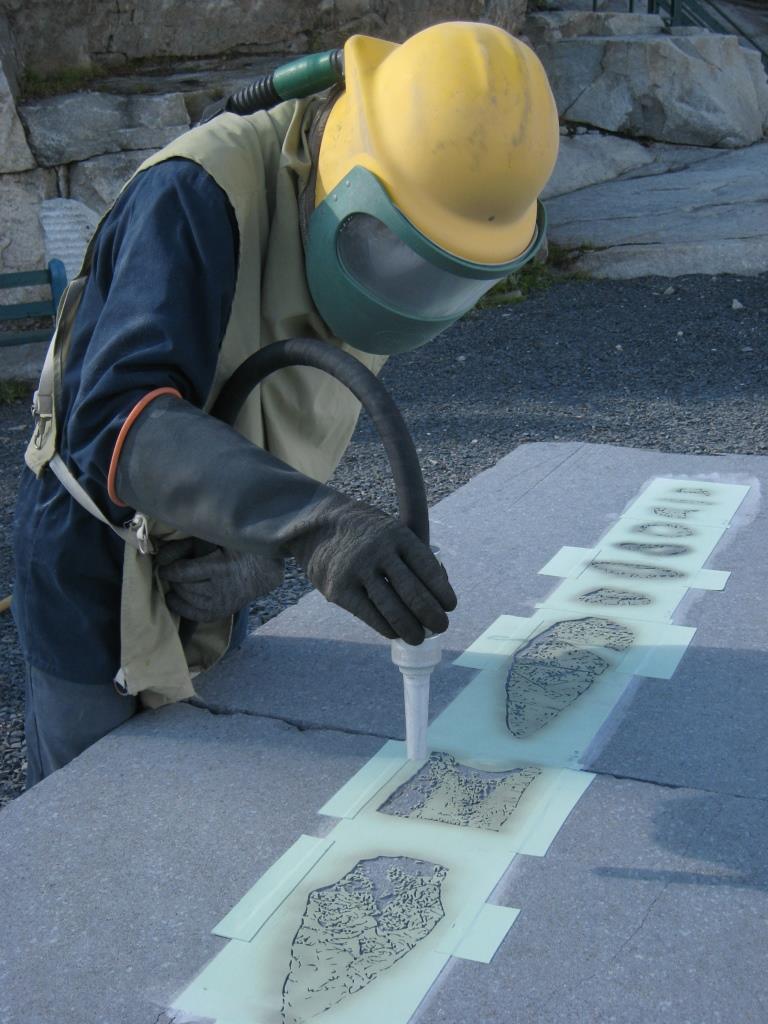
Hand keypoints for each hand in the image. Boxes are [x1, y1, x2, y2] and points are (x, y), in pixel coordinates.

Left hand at [156, 539, 283, 621]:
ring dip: (177, 590)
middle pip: (183, 586)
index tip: (163, 565)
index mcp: (220, 567)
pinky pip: (192, 614)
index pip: (183, 572)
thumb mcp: (218, 540)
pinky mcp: (220, 613)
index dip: (168, 569)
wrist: (261, 573)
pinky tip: (174, 597)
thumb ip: (191, 542)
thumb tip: (162, 553)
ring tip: (176, 581)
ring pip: (186, 600)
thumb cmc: (236, 551)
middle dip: (173, 579)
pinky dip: (179, 606)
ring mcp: (220, 604)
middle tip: (171, 571)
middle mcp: (220, 589)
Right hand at [287, 495, 456, 644]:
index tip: (450, 607)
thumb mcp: (390, 530)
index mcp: (399, 535)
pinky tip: (395, 633)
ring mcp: (358, 570)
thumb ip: (411, 556)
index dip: (443, 593)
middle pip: (414, 593)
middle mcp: (380, 551)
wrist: (316, 524)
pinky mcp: (339, 588)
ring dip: (412, 629)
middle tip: (441, 626)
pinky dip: (387, 628)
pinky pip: (370, 615)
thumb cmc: (364, 533)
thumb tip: (439, 591)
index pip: (429, 569)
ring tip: (419, 637)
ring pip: (393, 609)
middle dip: (432, 616)